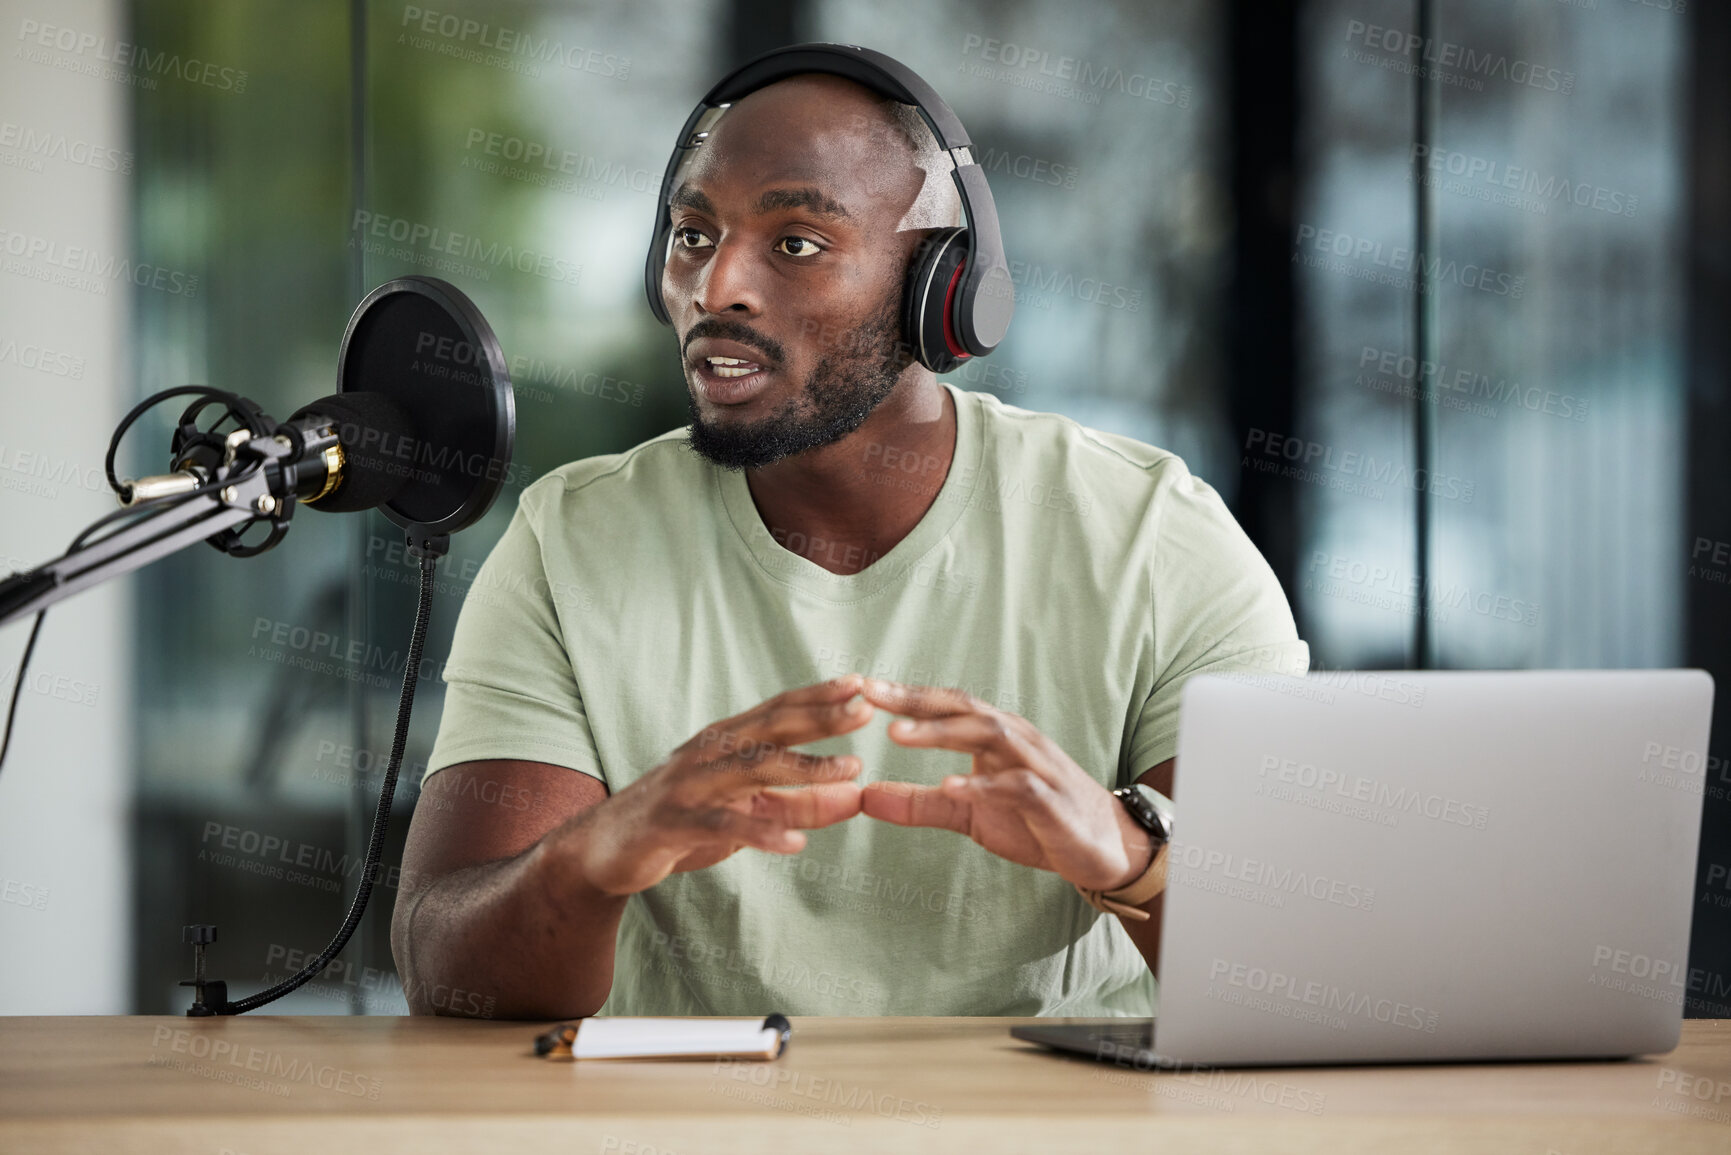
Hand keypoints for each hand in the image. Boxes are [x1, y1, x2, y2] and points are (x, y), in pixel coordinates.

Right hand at [570, 675, 876, 895]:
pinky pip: (722, 825)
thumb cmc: (681, 824)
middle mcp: (707, 754)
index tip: (862, 684)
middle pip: (771, 728)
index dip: (819, 697)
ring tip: (849, 769)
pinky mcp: (672, 823)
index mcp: (724, 743)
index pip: (778, 711)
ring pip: (752, 769)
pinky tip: (795, 843)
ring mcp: (688, 786)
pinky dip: (760, 831)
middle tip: (865, 706)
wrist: (603, 852)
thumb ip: (801, 804)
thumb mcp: (748, 812)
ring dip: (804, 767)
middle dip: (820, 716)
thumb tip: (859, 795)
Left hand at [857, 679, 1152, 891]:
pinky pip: (1016, 786)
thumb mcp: (966, 814)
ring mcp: (1034, 766)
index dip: (906, 695)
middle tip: (869, 694)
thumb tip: (864, 798)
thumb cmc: (1034, 821)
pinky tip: (951, 787)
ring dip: (941, 733)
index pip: (946, 706)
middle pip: (963, 708)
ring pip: (987, 735)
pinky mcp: (1049, 801)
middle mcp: (1014, 740)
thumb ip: (918, 804)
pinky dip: (982, 785)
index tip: (861, 687)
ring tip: (898, 734)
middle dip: (915, 700)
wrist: (1101, 847)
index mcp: (994, 736)